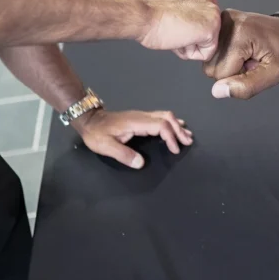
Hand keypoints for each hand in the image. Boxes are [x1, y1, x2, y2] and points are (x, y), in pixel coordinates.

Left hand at [73, 108, 192, 168]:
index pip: (161, 126)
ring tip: (186, 135)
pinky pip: (160, 117)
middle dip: (179, 130)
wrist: (89, 120)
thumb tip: (141, 163)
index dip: (171, 137)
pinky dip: (170, 123)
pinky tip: (175, 127)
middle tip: (188, 141)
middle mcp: (142, 116)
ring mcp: (141, 116)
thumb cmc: (97, 133)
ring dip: (176, 125)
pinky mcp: (140, 118)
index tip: (175, 149)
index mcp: (137, 122)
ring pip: (164, 116)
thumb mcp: (106, 146)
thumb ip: (124, 154)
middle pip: (166, 118)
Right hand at [137, 0, 220, 60]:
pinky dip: (190, 53)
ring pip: (207, 47)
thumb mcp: (178, 12)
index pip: (204, 28)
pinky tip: (178, 39)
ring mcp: (214, 17)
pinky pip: (205, 55)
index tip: (173, 24)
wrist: (143, 15)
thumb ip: (191, 18)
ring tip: (175, 32)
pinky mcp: (211, 30)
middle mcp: (212, 4)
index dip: (186, 33)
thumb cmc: (152, 15)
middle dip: (190, 41)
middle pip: (207, 38)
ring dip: (189, 47)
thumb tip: (194, 31)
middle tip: (173, 29)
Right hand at [205, 9, 278, 99]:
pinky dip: (223, 54)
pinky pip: (211, 51)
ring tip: (246, 54)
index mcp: (239, 34)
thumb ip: (247, 87)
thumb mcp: (275, 74)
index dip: (239, 76)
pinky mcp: (218, 22)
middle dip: (231, 70)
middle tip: (250, 59)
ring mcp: (220, 20)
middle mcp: (224, 23)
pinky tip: (238, 48)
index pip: (221, 74)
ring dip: (227, 63)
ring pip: (209, 60)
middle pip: (211, 67)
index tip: (254, 64)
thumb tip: (217, 90)